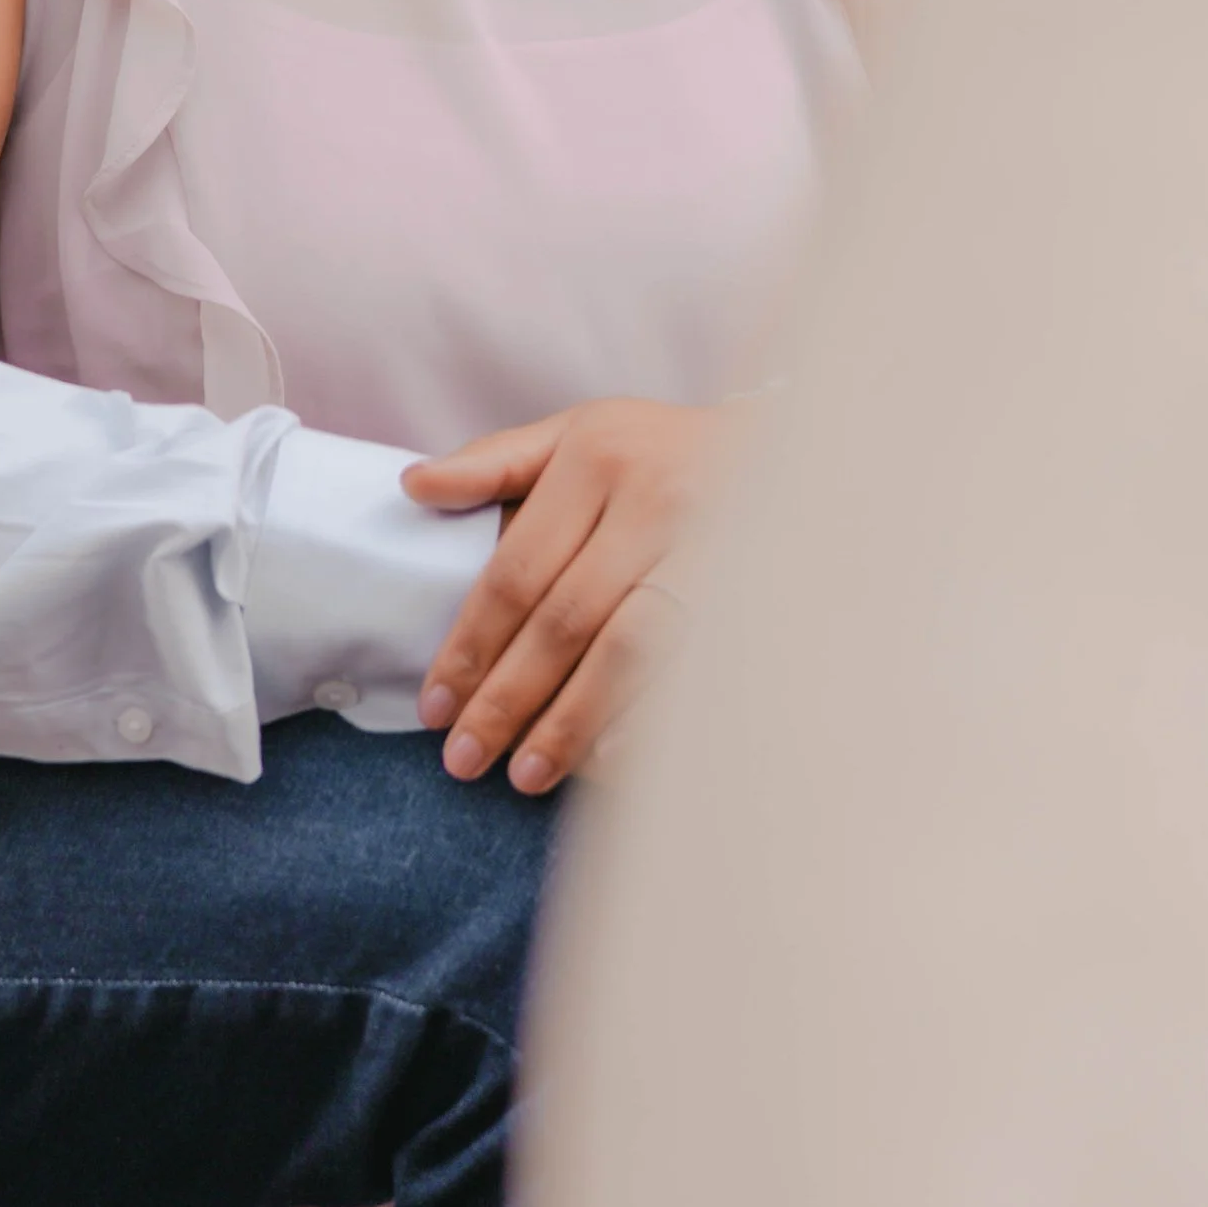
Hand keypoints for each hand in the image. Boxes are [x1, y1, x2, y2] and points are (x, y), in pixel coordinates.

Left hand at [403, 399, 722, 795]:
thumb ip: (496, 462)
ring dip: (570, 720)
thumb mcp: (580, 432)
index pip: (516, 570)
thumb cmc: (663, 449)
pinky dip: (648, 715)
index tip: (434, 706)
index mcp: (597, 458)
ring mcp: (711, 548)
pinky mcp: (752, 591)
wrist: (794, 447)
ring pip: (627, 650)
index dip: (471, 644)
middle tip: (464, 759)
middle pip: (563, 620)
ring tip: (523, 774)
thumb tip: (413, 487)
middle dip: (507, 697)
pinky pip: (691, 666)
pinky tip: (609, 761)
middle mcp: (654, 502)